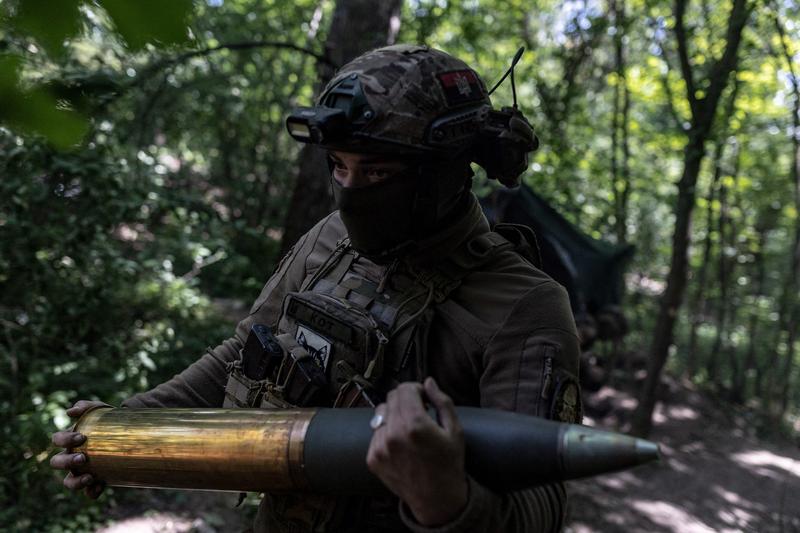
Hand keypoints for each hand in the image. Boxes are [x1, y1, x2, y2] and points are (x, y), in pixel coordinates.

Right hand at [50, 400, 109, 498]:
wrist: (128, 434)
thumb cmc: (107, 421)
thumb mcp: (99, 410)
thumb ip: (86, 407)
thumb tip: (70, 412)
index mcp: (70, 439)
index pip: (57, 440)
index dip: (64, 440)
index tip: (82, 438)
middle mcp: (71, 456)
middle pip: (57, 463)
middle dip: (67, 462)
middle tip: (83, 458)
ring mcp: (81, 470)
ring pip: (68, 481)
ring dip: (75, 481)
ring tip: (90, 476)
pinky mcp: (95, 480)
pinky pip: (89, 492)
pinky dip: (91, 492)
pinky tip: (100, 486)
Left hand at [366, 377, 467, 526]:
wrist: (436, 499)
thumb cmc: (449, 464)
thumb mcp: (455, 430)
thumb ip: (442, 401)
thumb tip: (428, 382)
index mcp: (415, 425)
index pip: (404, 389)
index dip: (416, 389)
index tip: (424, 399)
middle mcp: (393, 434)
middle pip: (391, 398)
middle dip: (405, 400)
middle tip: (418, 412)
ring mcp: (380, 448)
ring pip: (381, 414)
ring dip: (394, 415)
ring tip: (409, 430)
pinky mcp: (372, 458)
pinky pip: (375, 433)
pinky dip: (387, 433)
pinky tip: (401, 444)